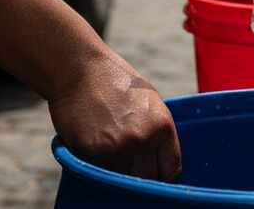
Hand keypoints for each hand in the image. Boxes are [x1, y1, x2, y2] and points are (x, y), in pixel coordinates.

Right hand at [47, 53, 180, 181]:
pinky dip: (100, 169)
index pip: (171, 171)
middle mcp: (143, 141)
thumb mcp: (150, 103)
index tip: (157, 179)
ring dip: (119, 174)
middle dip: (142, 177)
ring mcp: (116, 150)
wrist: (82, 71)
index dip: (164, 179)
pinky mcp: (91, 154)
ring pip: (123, 181)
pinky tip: (98, 152)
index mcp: (162, 127)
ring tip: (113, 155)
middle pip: (148, 181)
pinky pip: (100, 174)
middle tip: (134, 169)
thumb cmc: (117, 83)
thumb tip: (160, 162)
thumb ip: (157, 132)